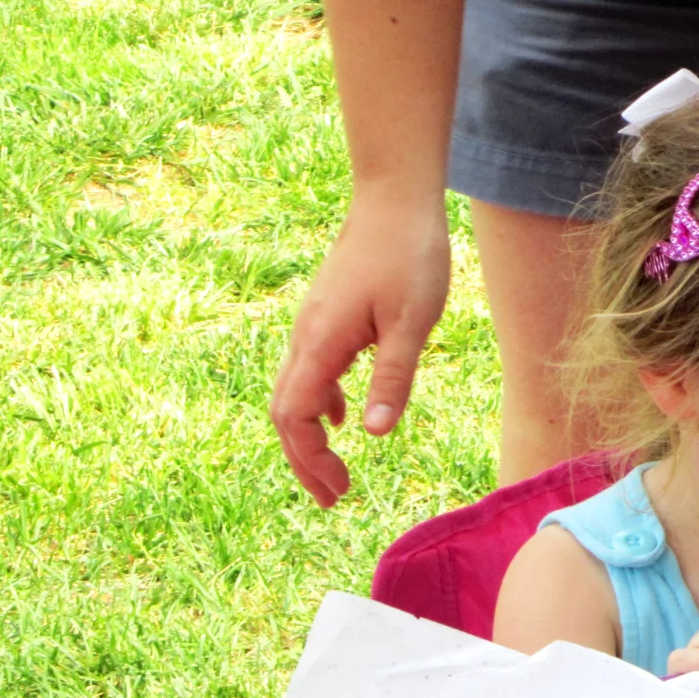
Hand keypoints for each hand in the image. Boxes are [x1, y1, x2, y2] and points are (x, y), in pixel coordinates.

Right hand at [270, 193, 450, 505]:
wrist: (395, 199)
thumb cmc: (410, 255)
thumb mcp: (413, 322)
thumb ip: (391, 377)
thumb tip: (372, 434)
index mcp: (321, 342)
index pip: (296, 417)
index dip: (311, 459)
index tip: (340, 489)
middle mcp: (305, 337)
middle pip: (285, 412)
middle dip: (305, 460)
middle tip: (335, 498)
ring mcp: (312, 325)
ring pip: (294, 392)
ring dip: (311, 436)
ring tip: (337, 471)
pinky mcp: (328, 316)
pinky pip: (311, 370)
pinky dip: (320, 403)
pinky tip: (343, 417)